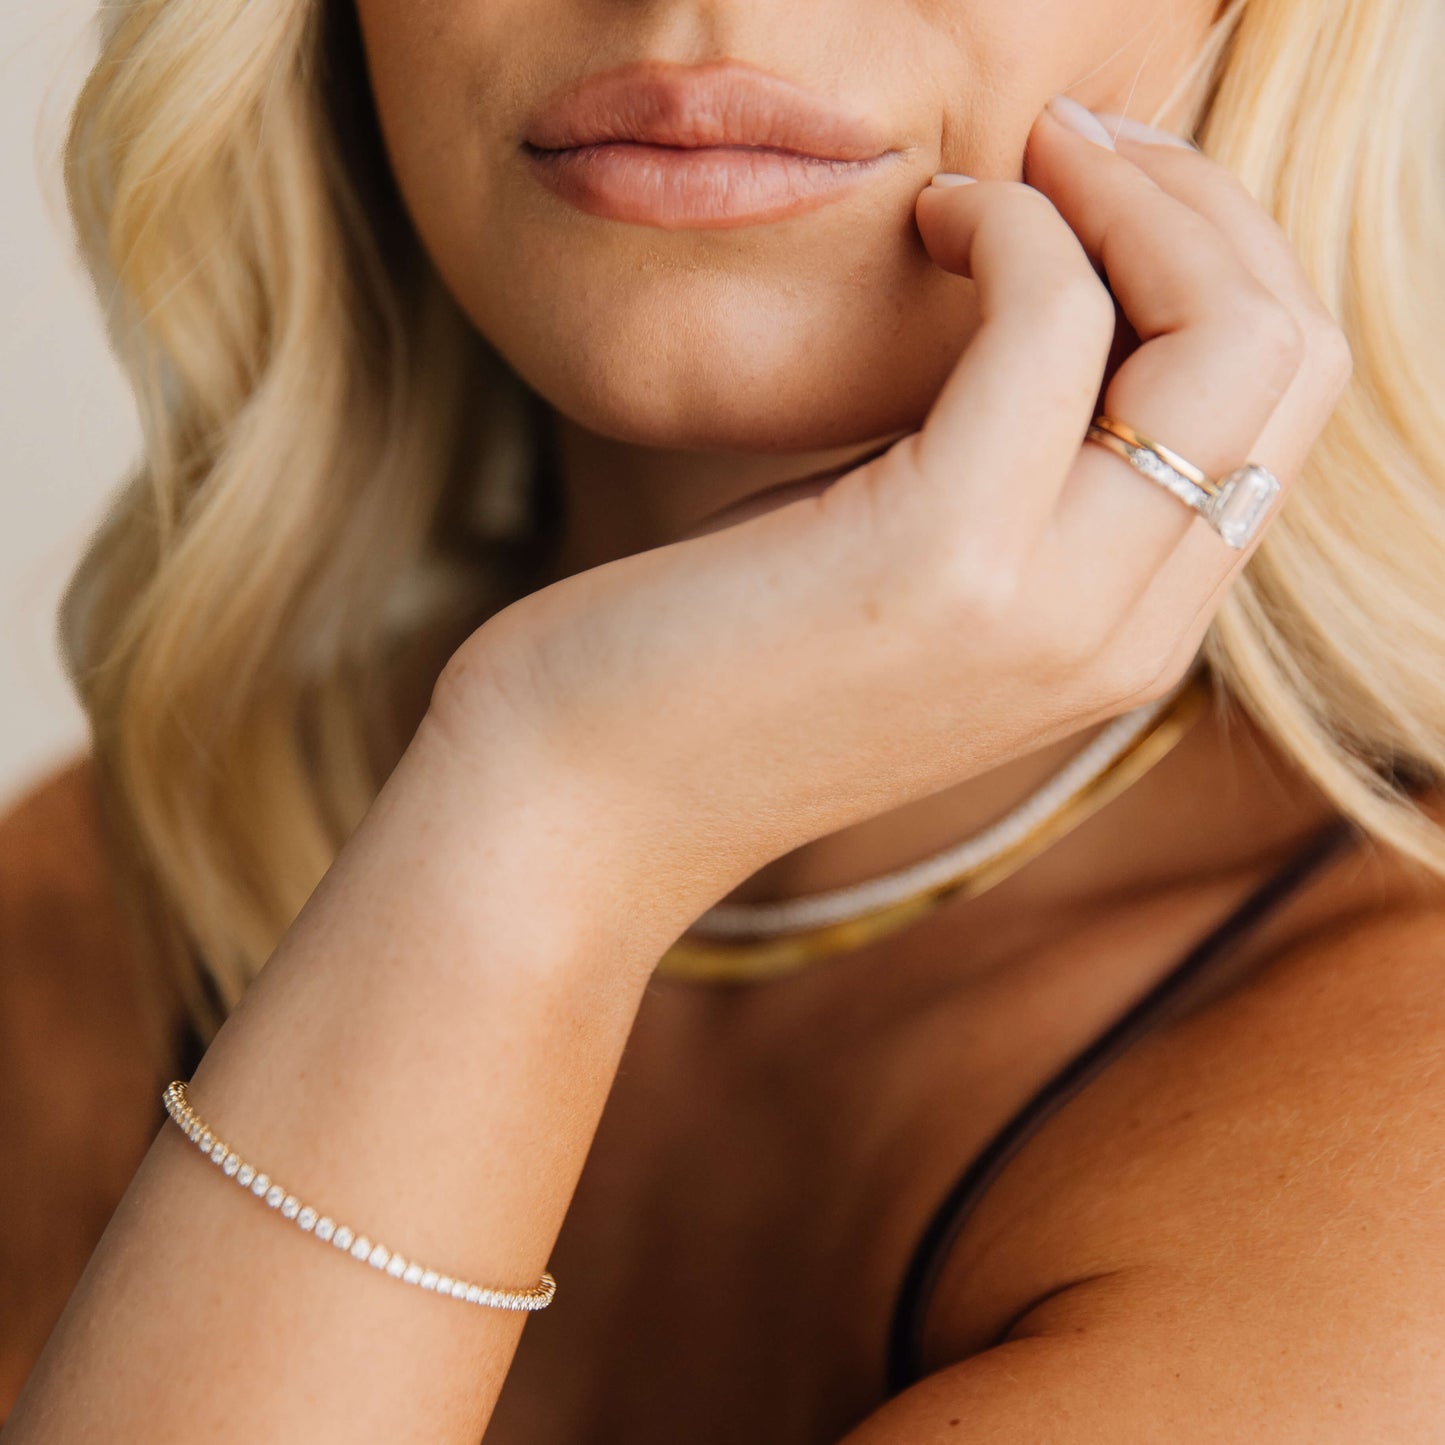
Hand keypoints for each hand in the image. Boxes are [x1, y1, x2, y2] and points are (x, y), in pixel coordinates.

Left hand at [428, 96, 1352, 929]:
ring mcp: (1048, 606)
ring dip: (1123, 196)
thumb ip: (1024, 476)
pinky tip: (926, 222)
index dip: (1220, 263)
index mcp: (1126, 637)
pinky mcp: (943, 554)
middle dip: (1201, 207)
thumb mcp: (910, 564)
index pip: (1280, 409)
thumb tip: (1068, 302)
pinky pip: (1053, 317)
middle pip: (1289, 359)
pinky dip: (1005, 223)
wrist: (587, 794)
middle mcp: (1121, 636)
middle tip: (1072, 147)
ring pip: (1225, 335)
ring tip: (1005, 173)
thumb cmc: (721, 659)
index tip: (1103, 194)